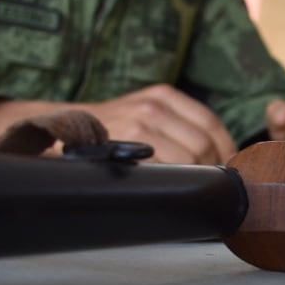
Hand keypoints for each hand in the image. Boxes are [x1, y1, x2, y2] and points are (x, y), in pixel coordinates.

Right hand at [0, 84, 236, 164]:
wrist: (58, 131)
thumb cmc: (109, 130)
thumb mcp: (145, 114)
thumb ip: (178, 128)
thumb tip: (223, 157)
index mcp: (164, 96)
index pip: (212, 125)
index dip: (225, 150)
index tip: (227, 169)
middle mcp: (154, 107)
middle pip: (205, 146)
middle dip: (211, 168)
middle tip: (206, 184)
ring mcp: (140, 125)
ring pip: (191, 159)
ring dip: (195, 178)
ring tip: (189, 187)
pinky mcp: (126, 145)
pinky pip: (166, 170)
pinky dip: (174, 181)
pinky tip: (169, 186)